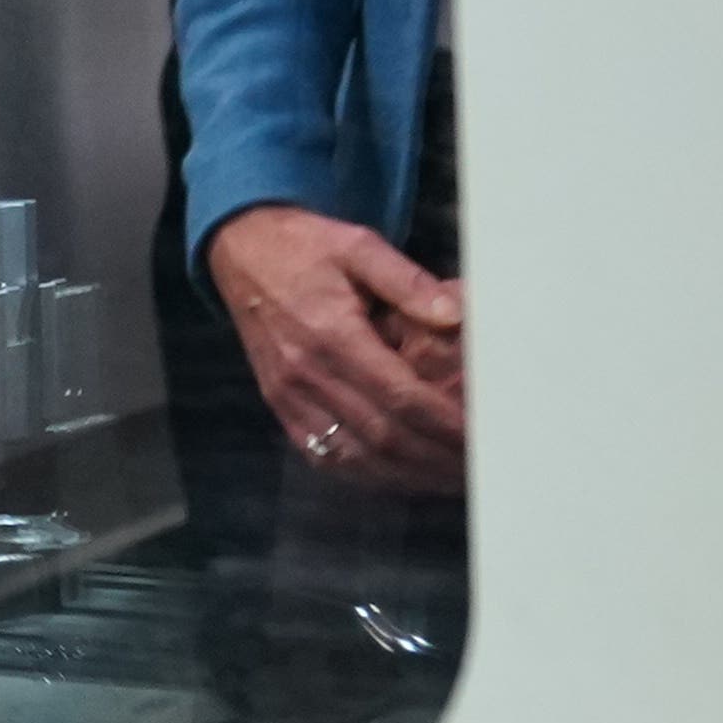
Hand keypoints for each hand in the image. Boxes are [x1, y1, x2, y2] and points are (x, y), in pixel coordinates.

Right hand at [206, 205, 467, 493]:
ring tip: (450, 477)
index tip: (482, 435)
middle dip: (436, 456)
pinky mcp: (279, 406)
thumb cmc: (304, 247)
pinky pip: (325, 456)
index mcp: (330, 332)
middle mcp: (306, 373)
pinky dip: (368, 474)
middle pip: (382, 435)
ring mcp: (288, 395)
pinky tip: (402, 474)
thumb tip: (454, 316)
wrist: (240, 250)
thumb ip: (407, 280)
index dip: (444, 422)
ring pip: (355, 455)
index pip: (398, 395)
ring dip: (408, 474)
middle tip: (480, 464)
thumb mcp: (358, 245)